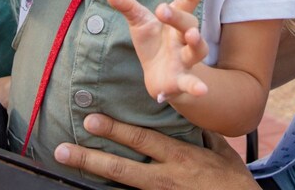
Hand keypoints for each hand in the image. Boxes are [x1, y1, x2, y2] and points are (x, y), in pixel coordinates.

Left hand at [53, 114, 257, 189]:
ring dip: (94, 176)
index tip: (91, 121)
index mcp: (181, 157)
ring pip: (121, 186)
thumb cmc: (232, 180)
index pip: (142, 141)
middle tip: (61, 150)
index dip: (115, 131)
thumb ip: (200, 133)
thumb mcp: (221, 150)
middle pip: (121, 169)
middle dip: (89, 159)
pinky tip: (95, 187)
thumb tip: (183, 113)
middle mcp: (166, 178)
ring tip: (68, 165)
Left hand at [106, 0, 209, 102]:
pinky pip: (192, 82)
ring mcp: (186, 59)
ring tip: (193, 36)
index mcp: (177, 19)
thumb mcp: (139, 23)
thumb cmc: (153, 43)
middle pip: (189, 23)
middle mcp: (185, 37)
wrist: (157, 77)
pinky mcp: (181, 80)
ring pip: (198, 50)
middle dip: (178, 16)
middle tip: (162, 9)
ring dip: (196, 43)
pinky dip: (196, 86)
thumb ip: (128, 7)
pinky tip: (201, 90)